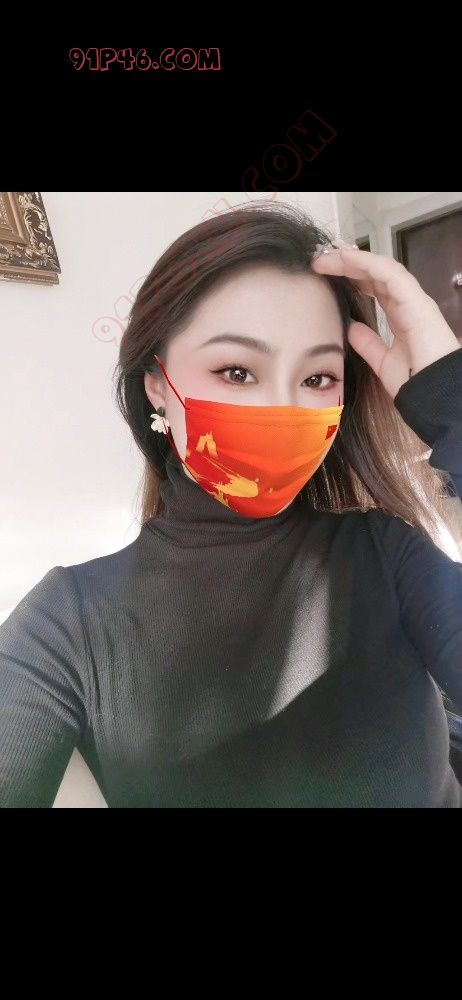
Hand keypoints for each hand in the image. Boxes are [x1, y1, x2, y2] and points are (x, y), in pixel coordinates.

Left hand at [311, 246, 460, 399]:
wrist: (433, 396)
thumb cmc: (414, 383)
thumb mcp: (383, 362)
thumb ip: (368, 344)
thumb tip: (351, 327)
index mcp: (401, 316)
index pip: (375, 287)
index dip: (351, 277)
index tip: (325, 273)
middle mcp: (408, 303)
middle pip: (376, 273)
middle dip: (348, 263)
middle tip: (320, 259)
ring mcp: (414, 300)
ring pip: (381, 268)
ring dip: (353, 259)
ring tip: (327, 255)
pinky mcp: (417, 301)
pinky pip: (390, 273)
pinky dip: (366, 263)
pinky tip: (346, 258)